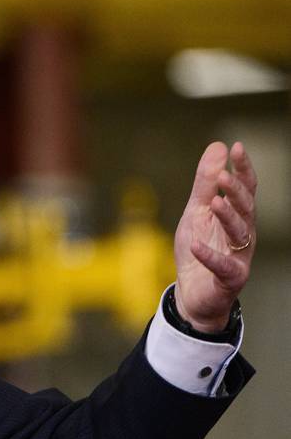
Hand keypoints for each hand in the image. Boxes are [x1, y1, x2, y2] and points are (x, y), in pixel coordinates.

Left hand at [173, 141, 256, 331]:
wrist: (192, 292)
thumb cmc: (198, 248)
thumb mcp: (196, 212)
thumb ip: (205, 183)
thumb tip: (218, 146)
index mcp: (237, 215)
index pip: (246, 188)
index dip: (243, 169)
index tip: (237, 147)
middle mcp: (243, 233)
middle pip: (246, 209)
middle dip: (237, 192)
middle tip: (223, 176)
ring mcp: (239, 256)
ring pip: (239, 234)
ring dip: (228, 217)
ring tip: (214, 202)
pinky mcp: (230, 278)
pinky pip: (223, 266)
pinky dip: (210, 255)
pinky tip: (197, 245)